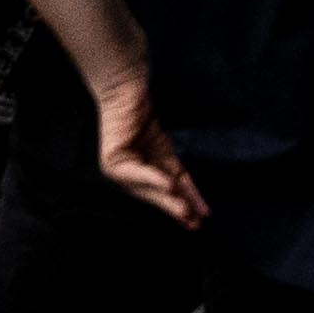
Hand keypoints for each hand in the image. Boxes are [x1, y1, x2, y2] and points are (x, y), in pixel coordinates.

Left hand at [90, 62, 206, 226]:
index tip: (202, 217)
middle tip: (194, 223)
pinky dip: (153, 178)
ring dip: (167, 200)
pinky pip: (135, 172)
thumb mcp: (162, 146)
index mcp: (142, 172)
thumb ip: (170, 169)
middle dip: (176, 209)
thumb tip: (181, 190)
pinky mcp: (111, 158)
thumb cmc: (142, 112)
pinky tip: (168, 185)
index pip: (166, 192)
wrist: (125, 89)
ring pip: (146, 188)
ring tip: (185, 211)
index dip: (185, 202)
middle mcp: (127, 175)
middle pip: (156, 195)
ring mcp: (117, 168)